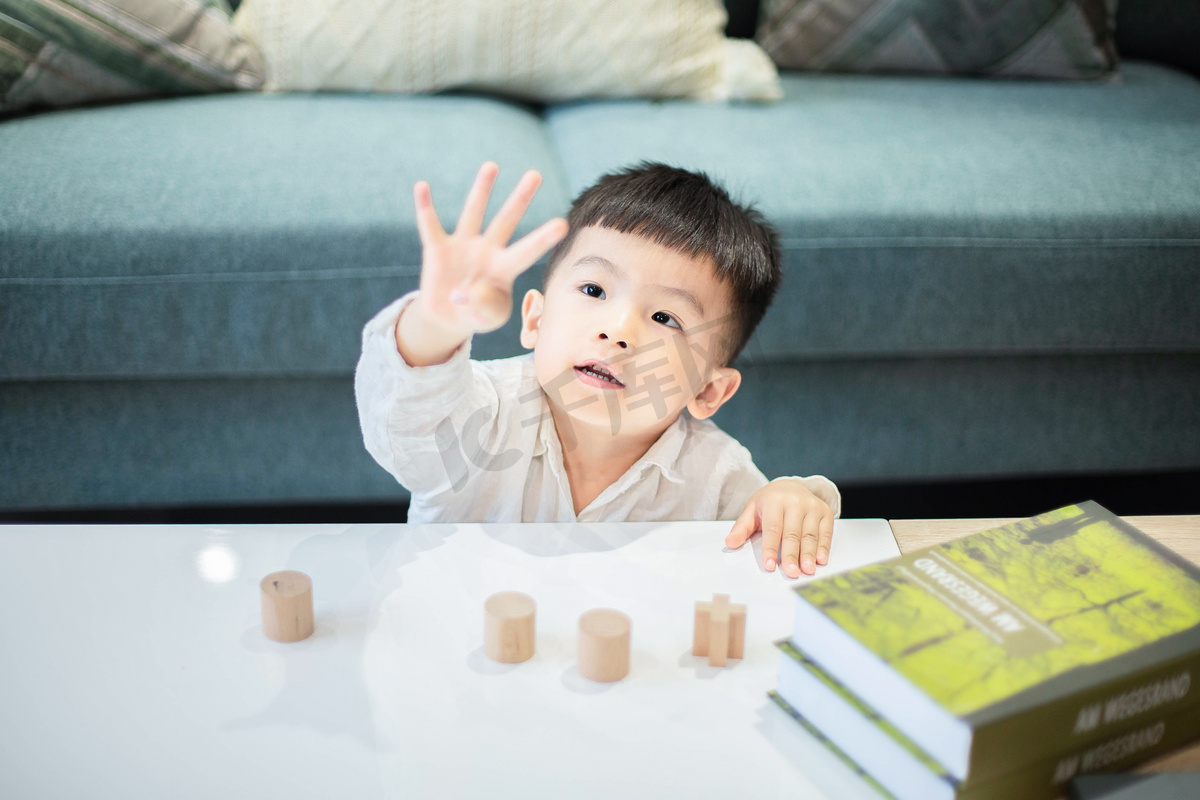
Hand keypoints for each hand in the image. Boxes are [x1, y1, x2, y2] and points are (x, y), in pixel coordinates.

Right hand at [414, 161, 568, 334]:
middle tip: (536, 174)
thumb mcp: (487, 319)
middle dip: (521, 198)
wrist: (450, 317)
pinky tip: (422, 186)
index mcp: (506, 268)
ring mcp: (463, 247)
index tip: (563, 223)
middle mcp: (488, 250)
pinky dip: (425, 207)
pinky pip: (430, 226)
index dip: (543, 239)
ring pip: (474, 213)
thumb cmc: (478, 315)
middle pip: (507, 220)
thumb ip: (483, 308)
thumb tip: (464, 295)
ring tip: (492, 166)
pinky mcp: (438, 250)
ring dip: (482, 190)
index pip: (528, 251)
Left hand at [725, 479, 834, 577]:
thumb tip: (730, 543)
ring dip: (809, 554)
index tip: (769, 565)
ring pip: (810, 534)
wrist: (791, 486)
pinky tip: (820, 560)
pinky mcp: (825, 511)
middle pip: (792, 533)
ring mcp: (812, 506)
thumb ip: (742, 527)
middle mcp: (795, 502)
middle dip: (792, 555)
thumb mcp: (752, 510)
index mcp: (774, 501)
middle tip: (791, 573)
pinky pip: (825, 532)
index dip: (770, 548)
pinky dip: (824, 547)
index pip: (772, 528)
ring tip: (807, 570)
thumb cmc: (770, 502)